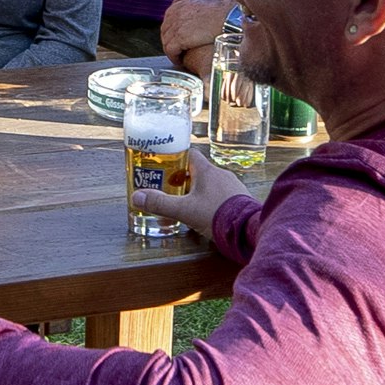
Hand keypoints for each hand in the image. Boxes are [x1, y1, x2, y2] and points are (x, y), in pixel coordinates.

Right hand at [126, 159, 247, 238]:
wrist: (247, 230)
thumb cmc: (216, 215)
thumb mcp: (184, 211)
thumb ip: (160, 204)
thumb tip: (137, 197)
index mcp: (207, 171)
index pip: (190, 155)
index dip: (177, 158)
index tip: (166, 166)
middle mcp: (222, 174)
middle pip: (199, 171)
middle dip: (185, 179)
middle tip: (172, 189)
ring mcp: (234, 187)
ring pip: (212, 184)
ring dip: (200, 191)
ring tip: (188, 204)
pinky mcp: (241, 200)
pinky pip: (223, 195)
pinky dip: (213, 201)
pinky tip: (207, 214)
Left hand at [156, 0, 230, 73]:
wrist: (228, 18)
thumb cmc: (223, 12)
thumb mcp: (205, 5)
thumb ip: (196, 11)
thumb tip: (200, 17)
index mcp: (178, 7)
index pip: (168, 23)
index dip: (173, 34)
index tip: (179, 41)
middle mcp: (173, 15)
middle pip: (165, 33)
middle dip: (172, 43)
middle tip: (179, 51)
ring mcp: (175, 27)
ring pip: (167, 43)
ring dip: (173, 52)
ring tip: (180, 58)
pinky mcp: (179, 39)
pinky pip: (170, 51)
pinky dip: (174, 57)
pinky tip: (180, 61)